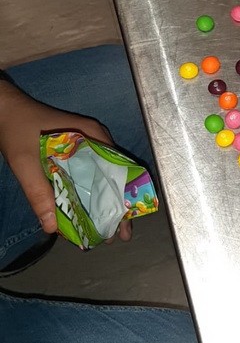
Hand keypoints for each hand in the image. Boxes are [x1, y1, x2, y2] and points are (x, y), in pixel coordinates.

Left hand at [0, 81, 131, 240]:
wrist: (5, 108)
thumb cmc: (17, 128)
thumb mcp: (25, 162)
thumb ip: (38, 192)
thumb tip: (52, 227)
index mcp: (92, 135)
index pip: (118, 168)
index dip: (123, 196)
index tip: (124, 221)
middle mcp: (97, 138)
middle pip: (115, 174)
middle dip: (118, 204)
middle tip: (119, 234)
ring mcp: (88, 143)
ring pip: (105, 176)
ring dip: (107, 200)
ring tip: (108, 227)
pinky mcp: (78, 149)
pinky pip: (91, 173)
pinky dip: (93, 192)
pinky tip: (90, 211)